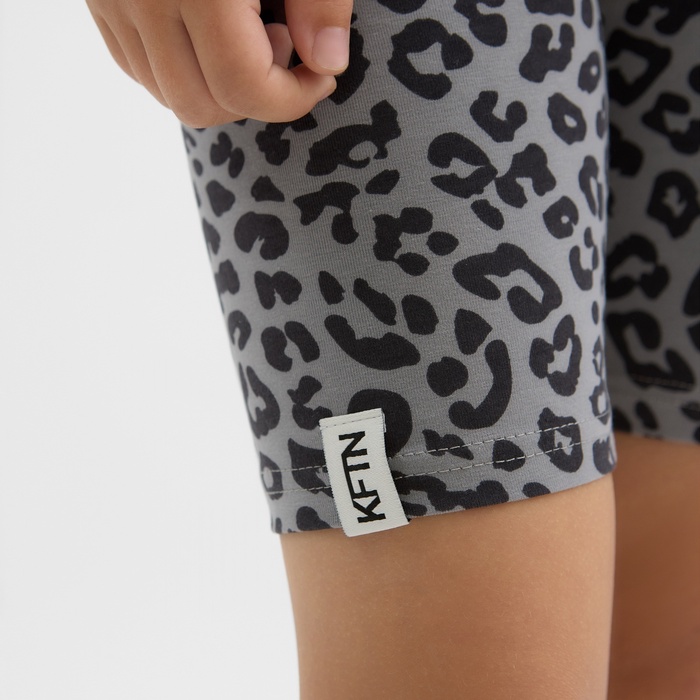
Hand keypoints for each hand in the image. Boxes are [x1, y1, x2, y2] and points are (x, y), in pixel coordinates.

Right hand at [85, 0, 352, 125]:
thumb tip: (329, 64)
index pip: (243, 85)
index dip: (292, 98)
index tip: (322, 77)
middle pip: (201, 104)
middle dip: (256, 99)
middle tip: (286, 51)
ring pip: (168, 94)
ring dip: (218, 90)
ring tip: (248, 34)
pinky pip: (138, 67)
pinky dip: (180, 71)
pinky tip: (209, 32)